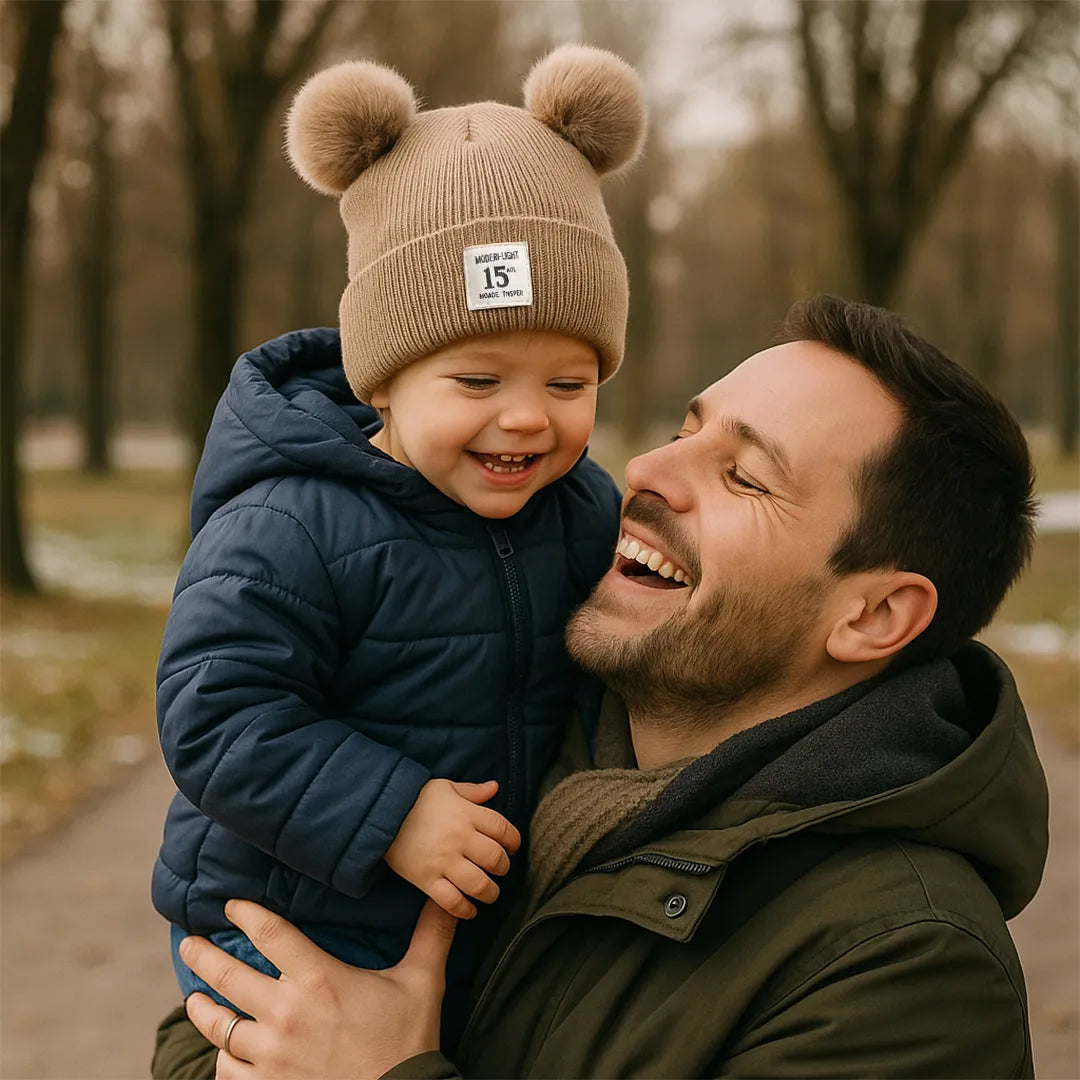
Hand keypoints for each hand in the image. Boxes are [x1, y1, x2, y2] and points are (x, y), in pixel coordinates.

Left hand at [182, 898, 455, 1078]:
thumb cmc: (409, 1041)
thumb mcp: (422, 981)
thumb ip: (430, 934)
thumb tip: (447, 897)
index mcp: (319, 979)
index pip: (270, 933)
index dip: (246, 913)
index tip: (230, 904)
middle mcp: (286, 1013)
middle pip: (229, 976)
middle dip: (203, 956)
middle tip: (188, 943)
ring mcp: (271, 1056)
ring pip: (220, 1027)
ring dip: (204, 1009)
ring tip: (196, 998)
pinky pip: (227, 1072)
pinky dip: (223, 1059)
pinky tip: (224, 1051)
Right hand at [385, 778, 520, 918]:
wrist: (380, 815)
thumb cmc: (416, 799)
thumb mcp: (445, 788)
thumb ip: (472, 791)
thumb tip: (495, 787)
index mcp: (467, 814)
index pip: (503, 829)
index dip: (513, 840)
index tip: (512, 847)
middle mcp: (459, 838)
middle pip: (495, 859)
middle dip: (503, 867)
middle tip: (499, 869)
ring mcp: (443, 861)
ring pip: (479, 884)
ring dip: (490, 892)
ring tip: (490, 893)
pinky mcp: (426, 880)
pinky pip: (452, 901)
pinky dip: (465, 910)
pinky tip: (470, 910)